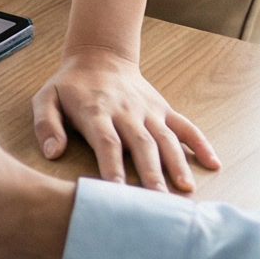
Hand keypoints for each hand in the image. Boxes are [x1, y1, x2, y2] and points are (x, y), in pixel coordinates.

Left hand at [33, 47, 217, 192]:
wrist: (98, 56)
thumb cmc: (70, 86)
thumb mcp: (46, 97)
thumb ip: (46, 124)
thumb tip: (52, 153)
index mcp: (96, 111)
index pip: (106, 142)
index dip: (112, 167)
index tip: (118, 192)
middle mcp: (125, 112)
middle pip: (141, 144)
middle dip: (150, 173)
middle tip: (158, 202)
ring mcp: (148, 111)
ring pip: (165, 138)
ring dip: (177, 163)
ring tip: (185, 189)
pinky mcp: (163, 109)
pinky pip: (186, 126)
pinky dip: (201, 143)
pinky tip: (213, 163)